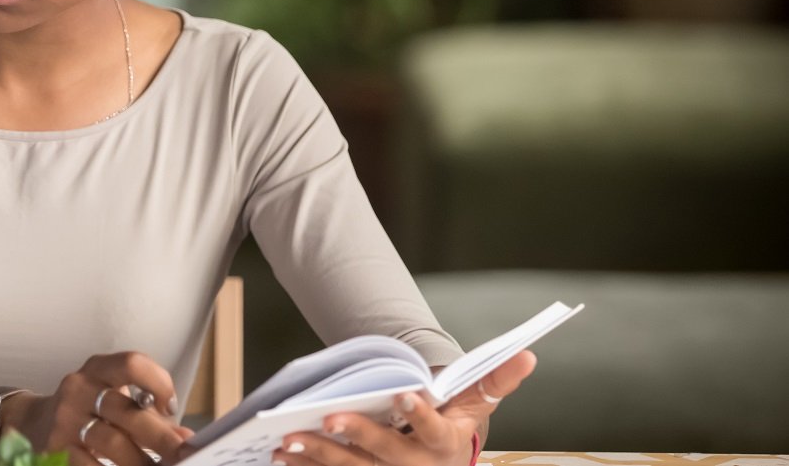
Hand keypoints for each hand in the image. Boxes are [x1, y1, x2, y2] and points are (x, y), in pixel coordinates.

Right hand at [5, 351, 195, 465]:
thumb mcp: (112, 399)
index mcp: (97, 370)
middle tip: (183, 455)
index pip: (132, 364)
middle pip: (126, 410)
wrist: (33, 423)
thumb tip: (183, 438)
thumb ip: (146, 413)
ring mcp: (64, 420)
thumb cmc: (86, 409)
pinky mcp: (55, 448)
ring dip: (141, 461)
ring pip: (111, 442)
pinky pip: (89, 464)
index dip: (158, 383)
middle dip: (160, 436)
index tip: (171, 408)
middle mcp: (78, 389)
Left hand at [273, 351, 536, 465]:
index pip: (434, 429)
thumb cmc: (454, 426)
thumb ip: (495, 380)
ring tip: (290, 439)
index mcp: (444, 445)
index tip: (404, 394)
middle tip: (329, 418)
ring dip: (319, 457)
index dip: (420, 414)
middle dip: (357, 437)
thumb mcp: (476, 405)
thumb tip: (528, 354)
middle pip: (384, 455)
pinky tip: (281, 456)